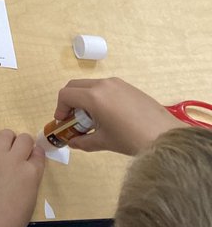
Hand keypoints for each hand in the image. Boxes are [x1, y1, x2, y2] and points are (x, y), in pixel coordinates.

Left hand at [0, 131, 43, 226]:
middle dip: (24, 143)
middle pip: (24, 139)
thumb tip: (26, 171)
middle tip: (19, 152)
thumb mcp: (31, 199)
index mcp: (32, 173)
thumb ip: (31, 180)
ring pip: (5, 134)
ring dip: (8, 140)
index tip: (32, 156)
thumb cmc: (11, 218)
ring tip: (4, 149)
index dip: (36, 153)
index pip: (39, 153)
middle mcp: (15, 160)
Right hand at [54, 78, 182, 155]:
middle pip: (75, 86)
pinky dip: (99, 97)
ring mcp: (117, 83)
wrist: (167, 137)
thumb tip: (73, 143)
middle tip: (74, 119)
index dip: (60, 109)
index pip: (65, 95)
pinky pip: (105, 87)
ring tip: (93, 119)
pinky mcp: (128, 86)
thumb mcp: (104, 142)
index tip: (63, 122)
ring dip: (84, 99)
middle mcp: (103, 84)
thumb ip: (83, 141)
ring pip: (90, 85)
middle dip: (70, 102)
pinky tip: (110, 115)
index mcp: (93, 97)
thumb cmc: (132, 139)